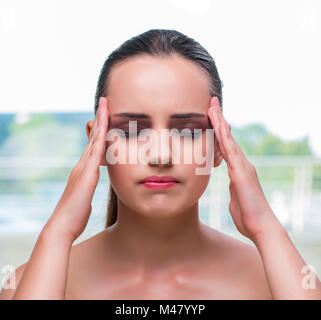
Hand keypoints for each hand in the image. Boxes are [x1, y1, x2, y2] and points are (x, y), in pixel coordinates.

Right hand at [43, 97, 108, 241]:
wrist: (62, 226)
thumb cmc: (75, 215)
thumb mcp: (84, 197)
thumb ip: (86, 189)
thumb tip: (88, 189)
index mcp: (83, 170)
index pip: (93, 146)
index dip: (99, 131)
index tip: (104, 118)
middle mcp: (82, 165)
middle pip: (93, 138)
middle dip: (99, 119)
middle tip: (104, 102)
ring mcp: (83, 168)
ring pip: (94, 140)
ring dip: (100, 121)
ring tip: (104, 105)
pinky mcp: (86, 174)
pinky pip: (96, 151)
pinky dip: (101, 137)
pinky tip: (106, 125)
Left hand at [208, 96, 279, 241]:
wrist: (261, 227)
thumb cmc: (248, 216)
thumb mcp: (236, 198)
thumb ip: (234, 190)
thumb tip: (232, 188)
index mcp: (238, 170)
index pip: (225, 146)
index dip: (218, 131)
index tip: (210, 118)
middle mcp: (241, 164)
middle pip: (227, 137)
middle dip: (218, 120)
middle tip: (211, 103)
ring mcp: (242, 167)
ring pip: (228, 140)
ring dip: (220, 122)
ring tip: (212, 106)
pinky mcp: (242, 173)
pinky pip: (231, 151)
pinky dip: (224, 137)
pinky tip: (218, 126)